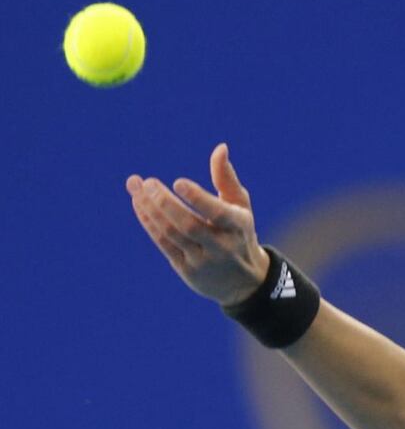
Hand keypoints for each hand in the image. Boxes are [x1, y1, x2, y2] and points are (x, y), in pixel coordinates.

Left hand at [126, 143, 269, 306]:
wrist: (243, 281)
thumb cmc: (239, 233)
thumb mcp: (240, 206)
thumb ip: (227, 178)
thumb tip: (220, 147)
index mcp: (238, 227)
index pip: (218, 214)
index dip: (198, 198)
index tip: (178, 181)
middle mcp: (222, 246)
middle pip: (188, 225)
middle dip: (165, 203)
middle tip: (148, 183)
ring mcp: (203, 260)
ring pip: (172, 234)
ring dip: (151, 210)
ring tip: (136, 189)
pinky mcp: (187, 269)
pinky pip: (164, 244)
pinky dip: (150, 224)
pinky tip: (140, 206)